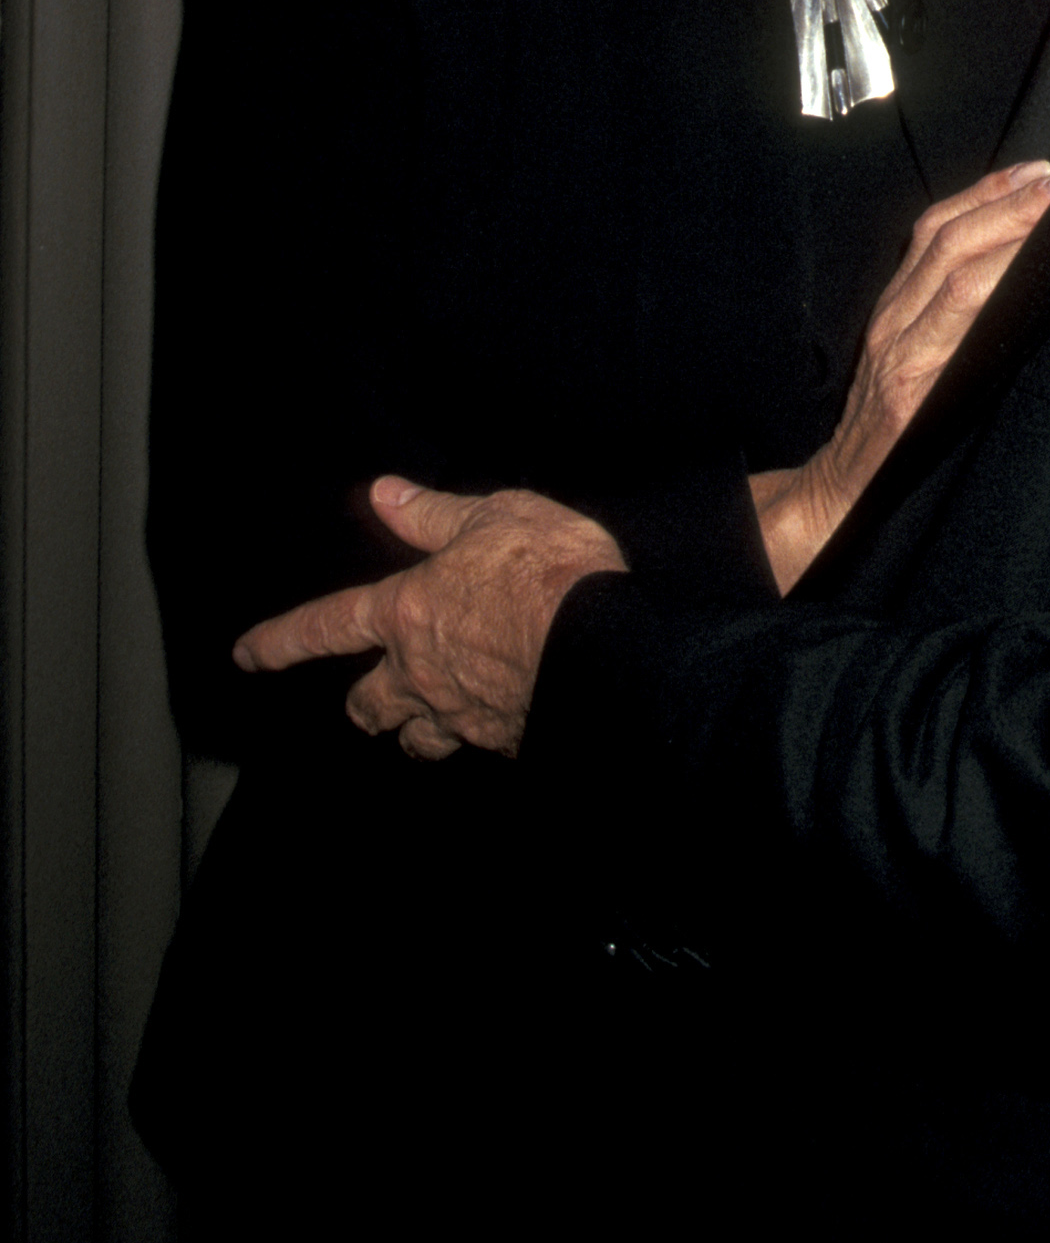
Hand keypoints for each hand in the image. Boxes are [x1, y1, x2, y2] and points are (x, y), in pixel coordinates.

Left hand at [232, 477, 624, 758]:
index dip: (279, 641)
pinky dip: (482, 736)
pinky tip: (501, 722)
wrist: (608, 646)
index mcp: (406, 612)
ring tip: (429, 726)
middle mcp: (422, 673)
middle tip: (369, 704)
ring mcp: (463, 715)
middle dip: (364, 706)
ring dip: (417, 733)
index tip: (247, 655)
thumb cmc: (548, 571)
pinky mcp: (506, 742)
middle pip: (369, 706)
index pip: (324, 627)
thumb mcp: (491, 517)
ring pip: (418, 741)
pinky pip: (479, 747)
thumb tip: (384, 495)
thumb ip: (433, 515)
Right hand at [751, 159, 1049, 590]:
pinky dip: (993, 304)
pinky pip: (956, 337)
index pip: (936, 229)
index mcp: (896, 308)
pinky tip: (1033, 288)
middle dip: (1010, 205)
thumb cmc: (889, 432)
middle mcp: (894, 322)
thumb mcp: (913, 360)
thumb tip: (1019, 273)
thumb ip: (952, 317)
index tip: (1039, 169)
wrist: (840, 496)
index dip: (988, 193)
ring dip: (1012, 241)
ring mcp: (902, 356)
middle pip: (949, 242)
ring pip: (956, 278)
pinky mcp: (913, 395)